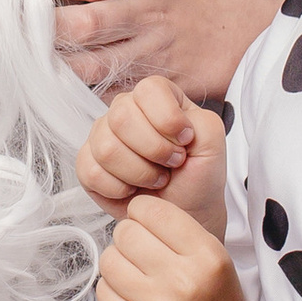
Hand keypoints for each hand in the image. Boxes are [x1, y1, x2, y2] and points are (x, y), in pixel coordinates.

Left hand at [48, 0, 280, 102]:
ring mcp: (153, 52)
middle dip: (40, 27)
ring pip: (89, 65)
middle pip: (81, 24)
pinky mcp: (157, 84)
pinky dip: (81, 90)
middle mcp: (147, 11)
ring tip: (28, 54)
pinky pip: (109, 93)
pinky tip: (61, 81)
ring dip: (53, 62)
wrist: (257, 33)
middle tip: (13, 24)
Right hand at [79, 79, 227, 227]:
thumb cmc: (197, 175)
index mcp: (156, 97)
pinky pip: (92, 173)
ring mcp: (102, 136)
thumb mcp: (214, 144)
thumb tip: (172, 124)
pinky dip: (119, 189)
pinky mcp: (87, 164)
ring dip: (139, 173)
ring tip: (156, 178)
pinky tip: (134, 189)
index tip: (184, 142)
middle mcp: (125, 110)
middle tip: (171, 164)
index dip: (167, 119)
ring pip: (107, 148)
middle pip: (122, 117)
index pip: (149, 89)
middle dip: (154, 150)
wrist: (184, 210)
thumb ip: (202, 123)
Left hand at [97, 189, 262, 300]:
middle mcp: (182, 281)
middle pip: (126, 233)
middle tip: (143, 253)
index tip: (147, 222)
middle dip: (129, 238)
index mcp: (206, 256)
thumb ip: (176, 229)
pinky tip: (133, 298)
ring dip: (118, 263)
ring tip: (137, 276)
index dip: (143, 212)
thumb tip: (131, 209)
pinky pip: (103, 290)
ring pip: (108, 260)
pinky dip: (112, 290)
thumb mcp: (213, 257)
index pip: (153, 211)